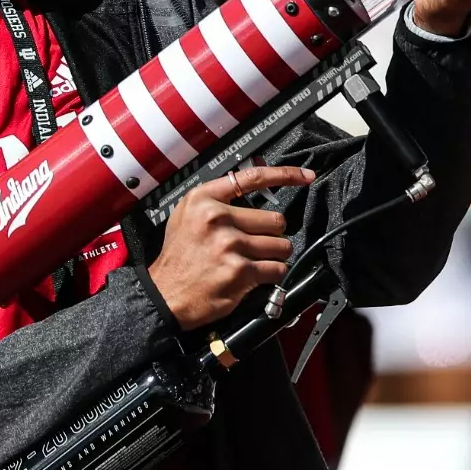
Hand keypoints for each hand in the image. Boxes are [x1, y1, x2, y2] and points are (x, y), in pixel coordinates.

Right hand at [148, 163, 313, 329]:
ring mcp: (229, 244)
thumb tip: (255, 185)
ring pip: (281, 245)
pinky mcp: (240, 270)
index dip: (286, 175)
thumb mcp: (186, 216)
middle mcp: (216, 218)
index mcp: (203, 199)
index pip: (253, 178)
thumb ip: (217, 199)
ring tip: (254, 261)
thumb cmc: (179, 257)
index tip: (306, 177)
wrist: (165, 294)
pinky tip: (255, 276)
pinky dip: (272, 274)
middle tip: (257, 244)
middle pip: (276, 219)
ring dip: (274, 256)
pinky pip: (277, 269)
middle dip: (273, 234)